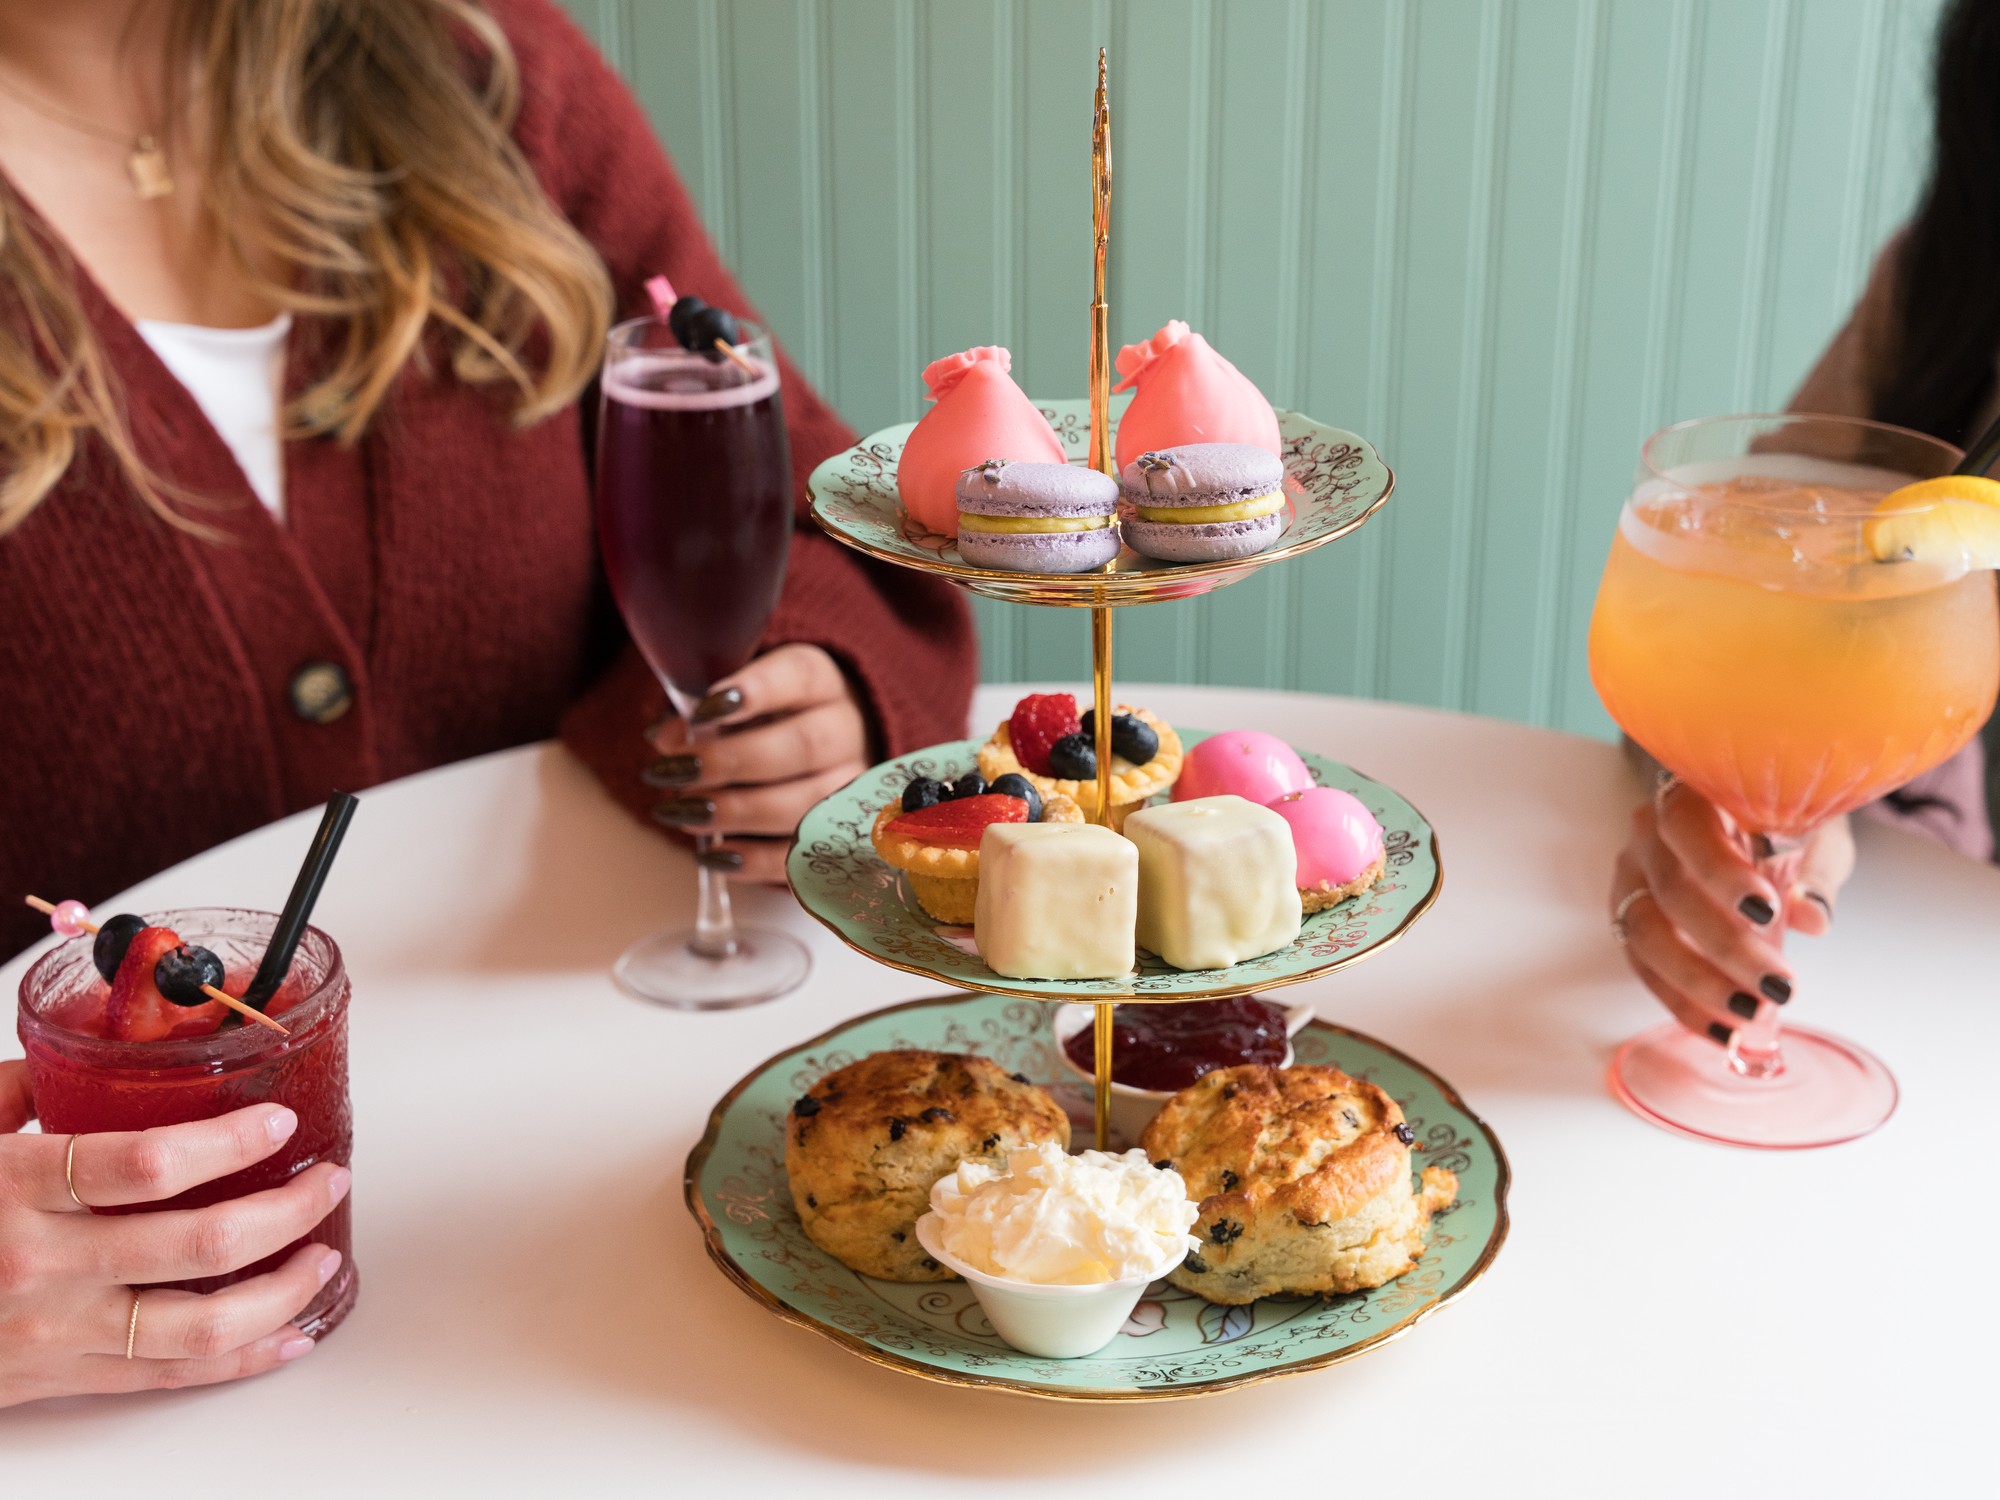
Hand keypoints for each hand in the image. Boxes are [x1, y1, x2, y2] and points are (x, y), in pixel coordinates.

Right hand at [0, 1061, 350, 1407]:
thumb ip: (24, 1089)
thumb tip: (93, 1056)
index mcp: (16, 1190)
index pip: (147, 1165)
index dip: (228, 1144)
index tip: (276, 1125)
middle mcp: (43, 1266)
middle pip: (198, 1244)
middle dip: (286, 1211)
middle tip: (326, 1180)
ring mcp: (55, 1331)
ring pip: (201, 1325)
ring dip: (283, 1288)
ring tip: (324, 1251)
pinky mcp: (61, 1379)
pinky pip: (171, 1377)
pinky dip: (246, 1357)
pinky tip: (292, 1330)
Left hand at [644, 643, 868, 882]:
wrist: (819, 750)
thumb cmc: (765, 718)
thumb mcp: (734, 699)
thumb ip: (702, 712)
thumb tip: (668, 740)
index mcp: (820, 681)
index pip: (799, 676)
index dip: (756, 690)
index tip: (705, 707)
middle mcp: (846, 730)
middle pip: (803, 746)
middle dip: (731, 761)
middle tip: (675, 771)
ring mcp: (850, 786)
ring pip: (807, 804)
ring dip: (737, 812)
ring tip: (683, 812)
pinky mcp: (840, 836)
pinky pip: (804, 855)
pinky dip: (755, 861)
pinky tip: (714, 855)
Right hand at [1609, 782, 1854, 1045]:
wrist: (1753, 823)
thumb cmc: (1784, 823)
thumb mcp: (1814, 836)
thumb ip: (1813, 873)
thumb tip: (1813, 917)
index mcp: (1690, 796)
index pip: (1687, 827)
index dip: (1720, 871)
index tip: (1766, 911)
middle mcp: (1649, 834)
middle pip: (1670, 890)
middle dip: (1724, 946)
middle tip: (1779, 986)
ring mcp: (1632, 877)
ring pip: (1646, 933)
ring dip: (1699, 982)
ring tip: (1751, 1015)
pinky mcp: (1629, 918)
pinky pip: (1643, 966)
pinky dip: (1682, 1003)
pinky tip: (1722, 1030)